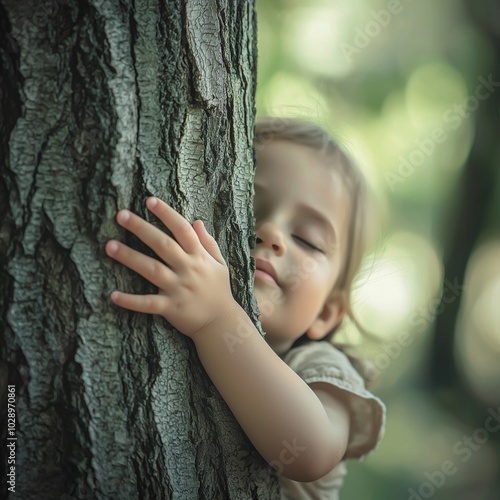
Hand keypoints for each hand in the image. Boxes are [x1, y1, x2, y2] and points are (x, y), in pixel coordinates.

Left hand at [105, 197, 237, 337]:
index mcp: (199, 256)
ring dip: (130, 257)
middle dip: (142, 229)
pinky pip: (148, 303)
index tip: (149, 201)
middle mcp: (188, 269)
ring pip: (151, 269)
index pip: (182, 229)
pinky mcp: (170, 308)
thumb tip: (197, 221)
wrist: (222, 323)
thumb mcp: (219, 263)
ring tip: (110, 246)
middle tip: (120, 215)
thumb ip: (208, 242)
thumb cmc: (219, 290)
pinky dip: (131, 301)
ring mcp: (178, 288)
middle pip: (163, 245)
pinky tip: (113, 295)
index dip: (166, 214)